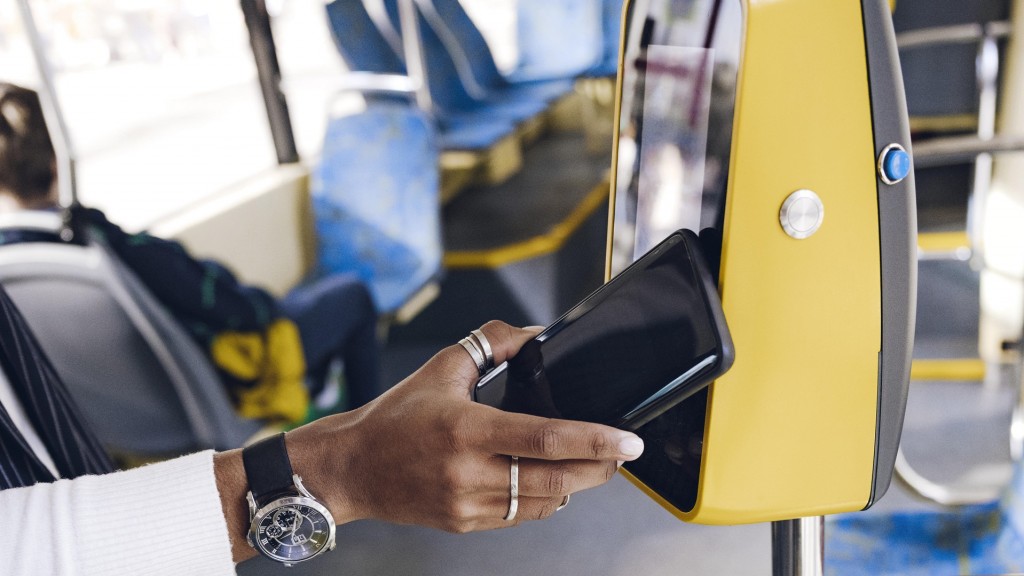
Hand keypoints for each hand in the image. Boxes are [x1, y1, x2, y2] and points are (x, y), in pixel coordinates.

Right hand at [285, 320, 644, 532]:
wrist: (352, 468)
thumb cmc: (395, 417)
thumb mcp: (444, 367)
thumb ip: (495, 343)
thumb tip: (539, 335)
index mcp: (466, 429)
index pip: (547, 437)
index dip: (595, 440)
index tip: (628, 440)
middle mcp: (468, 472)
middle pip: (556, 479)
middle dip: (599, 468)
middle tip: (620, 454)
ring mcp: (467, 505)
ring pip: (543, 502)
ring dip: (576, 485)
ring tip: (592, 464)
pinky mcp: (465, 524)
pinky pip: (520, 516)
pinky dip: (544, 498)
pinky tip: (551, 481)